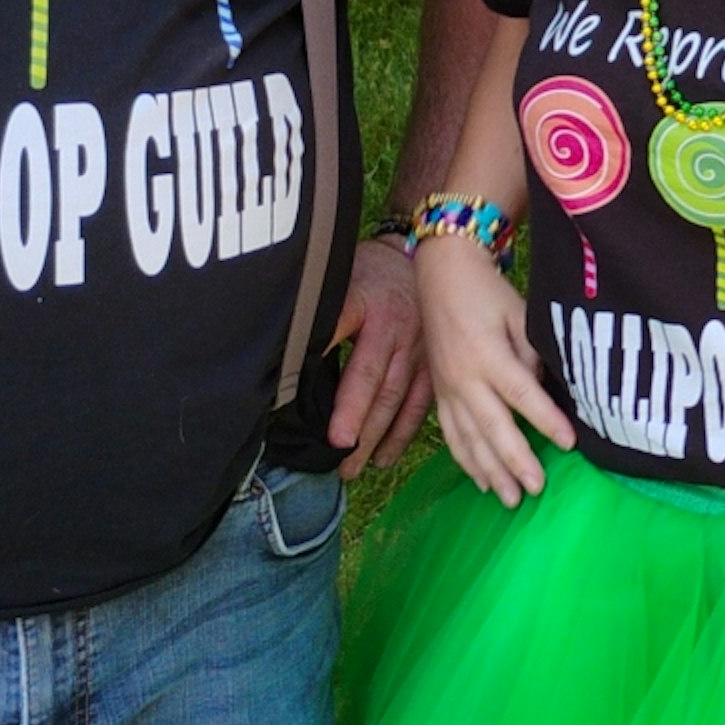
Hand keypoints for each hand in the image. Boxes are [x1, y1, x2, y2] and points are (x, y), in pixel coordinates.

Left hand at [326, 235, 433, 475]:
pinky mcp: (435, 364)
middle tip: (341, 462)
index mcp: (378, 314)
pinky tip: (385, 456)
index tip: (335, 437)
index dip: (348, 402)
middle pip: (381, 391)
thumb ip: (323, 322)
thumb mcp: (341, 284)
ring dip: (378, 438)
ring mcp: (424, 352)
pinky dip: (404, 433)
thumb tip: (288, 359)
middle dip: (362, 430)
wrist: (421, 257)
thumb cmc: (370, 273)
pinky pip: (422, 404)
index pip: (360, 366)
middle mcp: (404, 335)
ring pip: (401, 402)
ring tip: (354, 467)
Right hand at [418, 241, 572, 504]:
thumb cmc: (488, 293)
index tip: (569, 444)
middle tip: (536, 490)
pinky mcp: (439, 394)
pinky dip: (466, 461)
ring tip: (510, 499)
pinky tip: (481, 481)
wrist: (441, 276)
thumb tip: (547, 392)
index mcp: (488, 355)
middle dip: (516, 461)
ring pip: (469, 439)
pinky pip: (451, 435)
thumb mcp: (519, 314)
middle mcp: (464, 378)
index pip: (522, 394)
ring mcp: (448, 389)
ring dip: (490, 472)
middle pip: (493, 427)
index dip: (546, 420)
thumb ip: (532, 355)